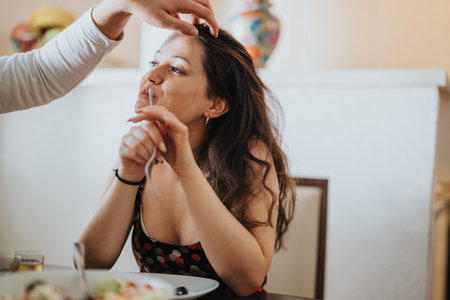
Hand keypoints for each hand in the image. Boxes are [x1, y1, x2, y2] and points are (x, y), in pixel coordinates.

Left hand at [93, 0, 217, 39]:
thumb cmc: (146, 9)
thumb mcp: (162, 22)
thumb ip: (180, 27)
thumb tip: (196, 32)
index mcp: (183, 2)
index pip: (205, 12)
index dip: (213, 24)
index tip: (214, 34)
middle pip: (205, 4)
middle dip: (210, 17)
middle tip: (209, 30)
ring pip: (198, 2)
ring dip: (200, 14)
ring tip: (195, 26)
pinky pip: (189, 2)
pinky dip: (191, 11)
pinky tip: (182, 20)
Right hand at [118, 121, 165, 180]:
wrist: (139, 165)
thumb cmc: (151, 152)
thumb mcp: (158, 144)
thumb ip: (161, 135)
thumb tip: (166, 125)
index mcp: (143, 126)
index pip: (149, 126)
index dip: (157, 138)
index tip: (164, 149)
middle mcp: (133, 130)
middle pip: (143, 136)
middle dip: (153, 149)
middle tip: (159, 158)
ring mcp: (125, 138)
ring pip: (137, 145)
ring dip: (147, 155)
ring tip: (153, 161)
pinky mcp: (121, 149)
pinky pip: (132, 153)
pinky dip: (141, 159)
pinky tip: (146, 162)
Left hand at [130, 106, 198, 177]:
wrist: (182, 167)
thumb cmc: (170, 156)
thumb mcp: (157, 144)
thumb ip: (152, 136)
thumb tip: (139, 129)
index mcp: (167, 126)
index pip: (156, 114)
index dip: (145, 112)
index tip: (133, 115)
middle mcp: (174, 125)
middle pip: (161, 111)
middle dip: (148, 110)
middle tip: (136, 111)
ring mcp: (179, 128)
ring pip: (168, 115)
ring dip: (155, 113)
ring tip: (144, 113)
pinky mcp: (184, 135)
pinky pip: (178, 125)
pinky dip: (170, 121)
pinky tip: (162, 119)